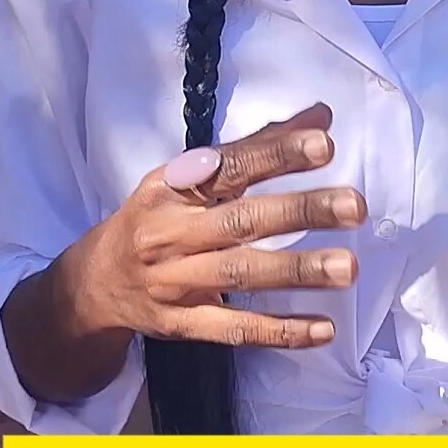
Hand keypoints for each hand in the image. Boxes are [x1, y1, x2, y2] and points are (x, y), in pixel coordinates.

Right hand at [54, 103, 366, 352]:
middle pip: (240, 221)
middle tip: (354, 205)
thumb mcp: (188, 175)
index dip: (276, 154)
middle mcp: (172, 232)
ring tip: (348, 267)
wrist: (93, 284)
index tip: (324, 143)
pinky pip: (234, 330)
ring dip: (297, 271)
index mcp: (173, 186)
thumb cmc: (155, 217)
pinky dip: (280, 331)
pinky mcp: (182, 325)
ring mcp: (176, 281)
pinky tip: (323, 328)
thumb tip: (322, 116)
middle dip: (300, 211)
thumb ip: (257, 147)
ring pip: (241, 275)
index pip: (230, 166)